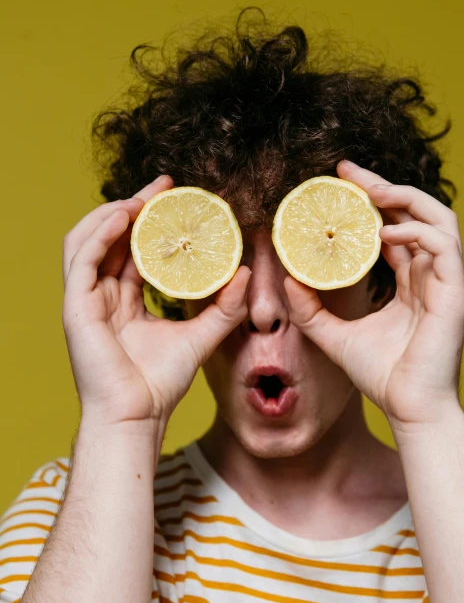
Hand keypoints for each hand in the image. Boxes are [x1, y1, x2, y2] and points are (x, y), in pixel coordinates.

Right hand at [62, 175, 250, 435]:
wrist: (139, 417)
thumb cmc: (161, 384)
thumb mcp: (201, 336)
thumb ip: (224, 307)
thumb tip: (248, 273)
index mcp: (124, 301)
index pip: (133, 250)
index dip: (151, 222)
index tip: (176, 198)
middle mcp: (102, 296)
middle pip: (111, 238)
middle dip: (134, 207)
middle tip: (164, 185)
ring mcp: (85, 300)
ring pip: (87, 239)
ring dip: (112, 213)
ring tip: (143, 197)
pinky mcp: (75, 307)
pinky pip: (82, 258)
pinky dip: (100, 232)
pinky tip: (125, 216)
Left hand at [285, 160, 463, 427]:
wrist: (409, 409)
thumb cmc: (381, 376)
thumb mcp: (334, 337)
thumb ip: (311, 311)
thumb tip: (286, 281)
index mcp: (410, 283)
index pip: (395, 229)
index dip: (372, 203)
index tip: (340, 184)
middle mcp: (431, 276)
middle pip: (415, 214)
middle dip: (384, 187)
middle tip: (347, 172)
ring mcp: (446, 283)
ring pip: (438, 219)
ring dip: (405, 198)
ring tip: (368, 191)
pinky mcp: (456, 294)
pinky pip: (444, 247)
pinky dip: (415, 232)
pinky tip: (383, 233)